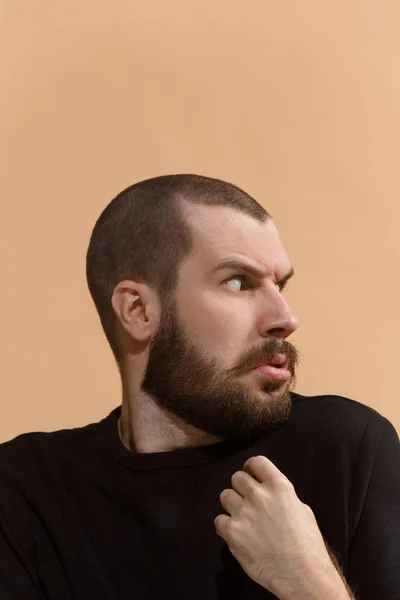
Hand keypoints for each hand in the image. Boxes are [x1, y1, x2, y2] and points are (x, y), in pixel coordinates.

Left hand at [214, 455, 333, 596]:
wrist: (301, 575)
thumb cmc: (306, 547)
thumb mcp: (302, 510)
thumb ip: (283, 497)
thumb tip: (272, 493)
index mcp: (279, 487)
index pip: (257, 462)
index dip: (251, 467)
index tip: (250, 474)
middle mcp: (260, 496)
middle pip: (237, 477)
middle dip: (241, 488)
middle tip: (247, 501)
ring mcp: (244, 513)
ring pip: (225, 495)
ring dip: (232, 505)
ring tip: (243, 519)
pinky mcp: (233, 531)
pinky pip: (218, 520)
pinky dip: (225, 527)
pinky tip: (237, 534)